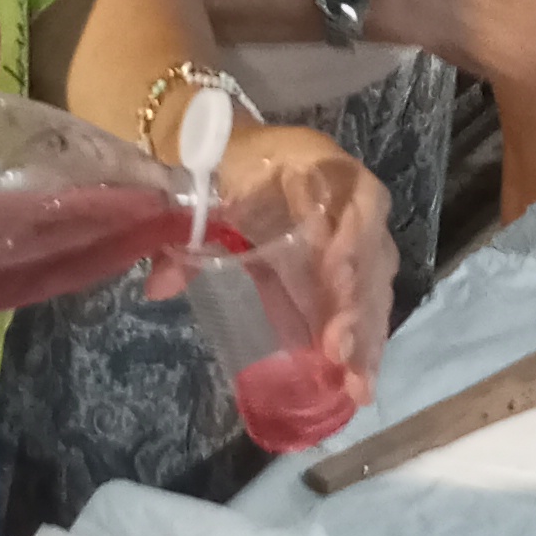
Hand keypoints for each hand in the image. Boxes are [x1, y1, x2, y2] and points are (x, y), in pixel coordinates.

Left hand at [192, 124, 397, 413]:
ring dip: (369, 332)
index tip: (337, 283)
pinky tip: (357, 375)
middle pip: (372, 253)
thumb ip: (186, 233)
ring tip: (358, 384)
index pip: (355, 201)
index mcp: (319, 166)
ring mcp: (356, 231)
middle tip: (343, 358)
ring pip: (375, 282)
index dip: (352, 241)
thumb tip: (160, 287)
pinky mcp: (349, 262)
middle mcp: (351, 198)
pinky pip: (365, 298)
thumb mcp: (205, 190)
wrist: (232, 151)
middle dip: (360, 308)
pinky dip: (362, 335)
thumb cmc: (223, 165)